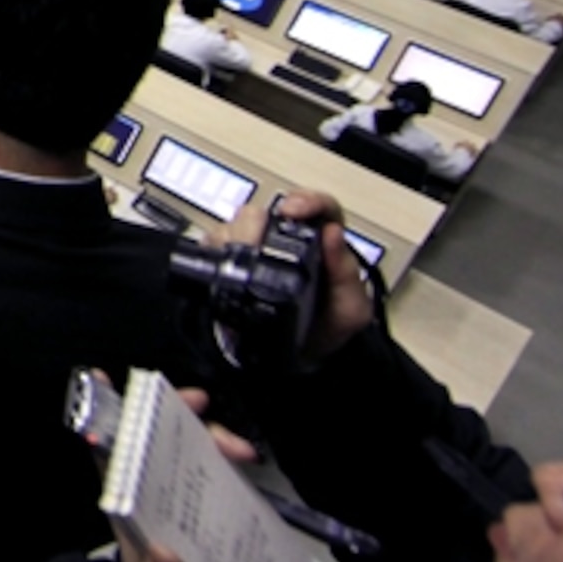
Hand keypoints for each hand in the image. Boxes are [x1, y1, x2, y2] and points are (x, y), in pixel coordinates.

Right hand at [232, 189, 372, 361]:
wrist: (295, 360)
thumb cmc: (324, 330)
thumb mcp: (350, 310)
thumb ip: (347, 273)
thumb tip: (332, 234)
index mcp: (321, 244)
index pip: (317, 207)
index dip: (305, 200)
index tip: (292, 211)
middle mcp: (285, 240)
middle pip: (265, 213)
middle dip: (255, 226)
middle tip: (253, 244)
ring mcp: (255, 250)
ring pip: (234, 226)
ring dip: (234, 242)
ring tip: (240, 267)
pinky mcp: (230, 263)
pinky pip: (213, 246)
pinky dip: (215, 255)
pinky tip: (223, 272)